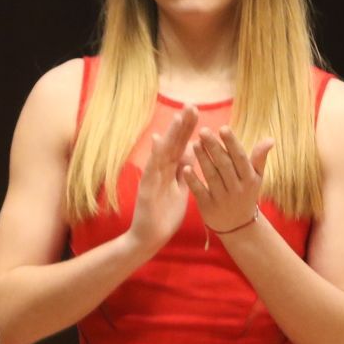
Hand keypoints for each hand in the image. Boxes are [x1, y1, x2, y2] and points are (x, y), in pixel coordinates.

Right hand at [126, 105, 196, 253]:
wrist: (149, 238)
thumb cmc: (164, 216)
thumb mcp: (181, 191)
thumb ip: (184, 173)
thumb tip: (192, 154)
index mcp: (170, 172)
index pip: (181, 146)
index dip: (188, 130)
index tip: (196, 112)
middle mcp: (160, 171)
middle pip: (173, 144)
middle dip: (182, 125)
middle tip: (191, 105)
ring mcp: (152, 179)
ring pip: (163, 152)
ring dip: (171, 134)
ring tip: (179, 116)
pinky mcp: (147, 189)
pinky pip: (152, 170)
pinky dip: (155, 155)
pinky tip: (159, 141)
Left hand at [185, 125, 273, 232]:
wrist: (238, 226)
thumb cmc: (246, 195)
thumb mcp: (257, 179)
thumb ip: (259, 159)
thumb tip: (270, 139)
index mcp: (249, 179)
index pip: (240, 158)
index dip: (232, 144)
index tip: (223, 128)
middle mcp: (236, 188)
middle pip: (224, 165)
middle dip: (214, 147)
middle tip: (203, 131)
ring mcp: (222, 198)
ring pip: (212, 176)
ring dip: (202, 159)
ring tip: (194, 143)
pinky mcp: (208, 207)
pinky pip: (200, 192)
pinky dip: (193, 181)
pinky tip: (185, 168)